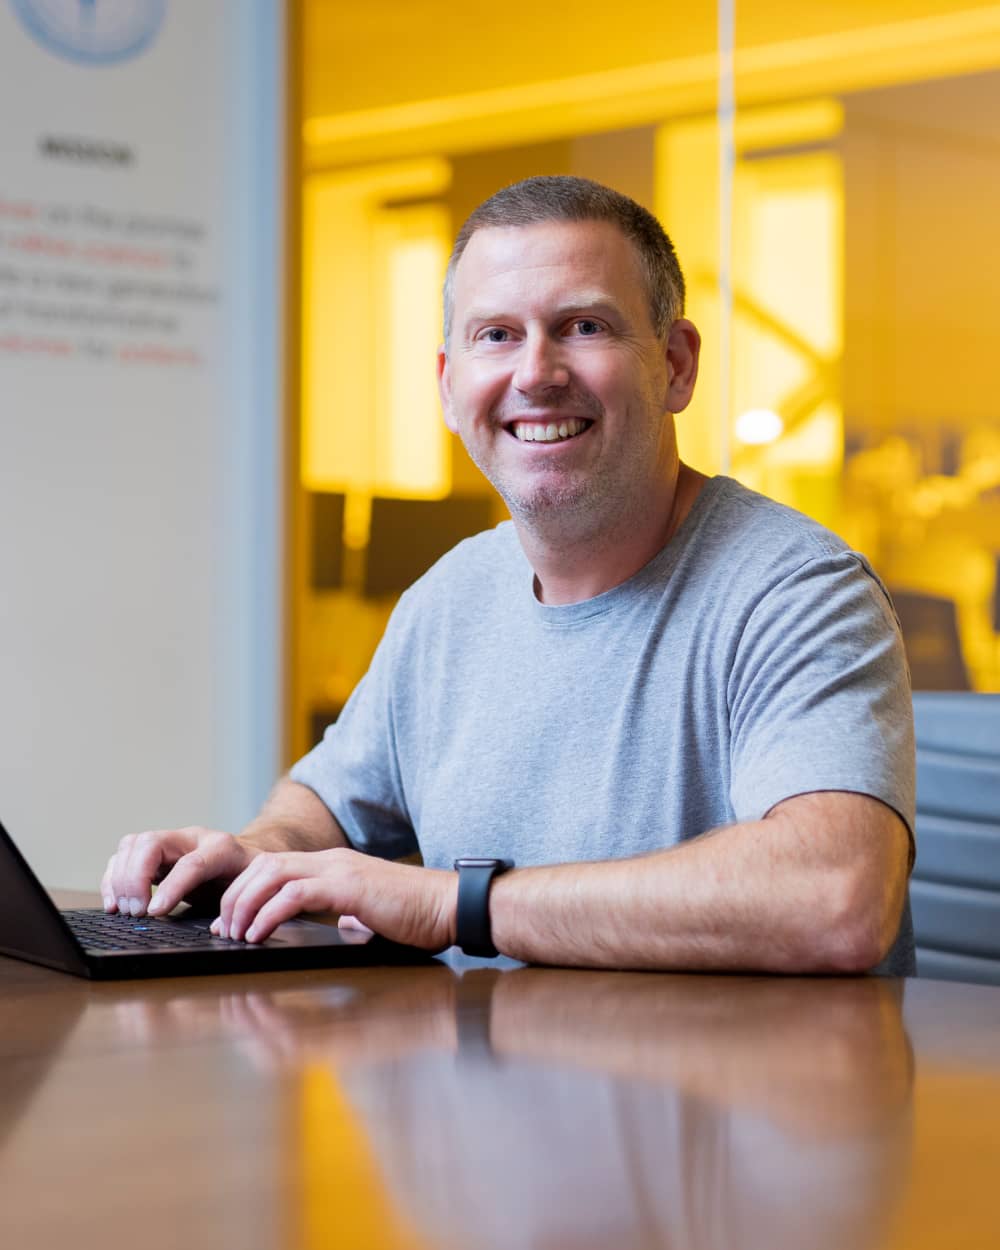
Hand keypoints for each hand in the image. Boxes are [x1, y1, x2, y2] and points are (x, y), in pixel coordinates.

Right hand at [101, 827, 257, 916]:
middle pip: (152, 842)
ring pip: (133, 844)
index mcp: (221, 847)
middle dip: (136, 878)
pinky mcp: (153, 852)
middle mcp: (191, 838)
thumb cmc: (248, 877)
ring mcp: (170, 841)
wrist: (247, 859)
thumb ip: (236, 904)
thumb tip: (218, 929)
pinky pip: (124, 856)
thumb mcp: (251, 890)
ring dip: (121, 878)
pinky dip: (113, 878)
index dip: (171, 887)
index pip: (191, 863)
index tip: (153, 913)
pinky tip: (115, 902)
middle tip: (136, 913)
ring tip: (124, 909)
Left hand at [209, 847, 457, 950]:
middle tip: (222, 929)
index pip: (275, 867)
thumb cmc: (419, 916)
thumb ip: (354, 916)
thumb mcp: (374, 916)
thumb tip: (344, 928)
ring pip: (272, 873)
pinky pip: (296, 893)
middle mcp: (332, 861)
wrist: (452, 907)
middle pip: (264, 865)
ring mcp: (340, 870)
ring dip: (245, 904)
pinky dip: (269, 913)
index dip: (244, 892)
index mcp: (334, 866)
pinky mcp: (349, 887)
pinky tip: (259, 934)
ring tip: (234, 933)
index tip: (230, 922)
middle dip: (235, 896)